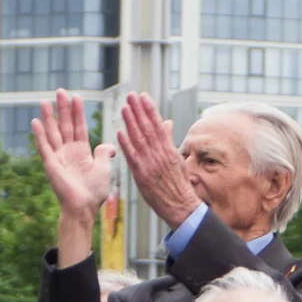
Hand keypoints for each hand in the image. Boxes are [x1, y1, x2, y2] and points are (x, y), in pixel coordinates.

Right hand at [32, 89, 117, 219]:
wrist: (85, 208)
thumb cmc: (94, 192)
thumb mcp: (103, 168)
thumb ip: (104, 154)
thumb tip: (111, 147)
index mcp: (81, 151)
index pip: (79, 127)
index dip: (78, 112)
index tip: (76, 97)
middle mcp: (68, 152)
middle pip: (65, 125)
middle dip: (63, 108)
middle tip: (60, 91)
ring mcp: (58, 157)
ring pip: (53, 132)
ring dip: (49, 117)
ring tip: (45, 101)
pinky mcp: (51, 165)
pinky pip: (44, 147)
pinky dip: (39, 134)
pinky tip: (35, 121)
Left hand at [117, 93, 201, 229]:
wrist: (181, 206)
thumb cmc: (179, 184)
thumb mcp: (177, 158)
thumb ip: (169, 140)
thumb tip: (167, 122)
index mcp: (169, 149)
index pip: (157, 125)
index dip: (150, 109)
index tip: (143, 96)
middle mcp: (160, 154)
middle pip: (148, 128)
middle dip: (139, 110)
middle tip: (131, 95)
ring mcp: (151, 164)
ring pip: (139, 139)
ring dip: (131, 122)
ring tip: (124, 107)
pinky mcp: (142, 175)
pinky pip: (132, 157)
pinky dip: (126, 144)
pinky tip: (120, 132)